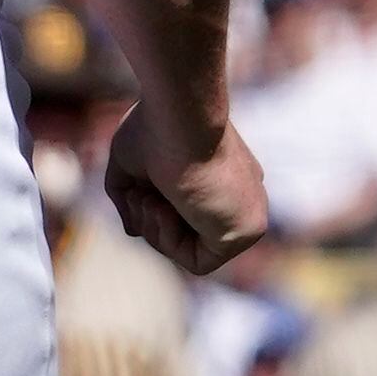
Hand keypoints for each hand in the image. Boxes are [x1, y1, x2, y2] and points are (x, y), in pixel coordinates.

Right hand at [107, 110, 267, 274]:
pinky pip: (199, 262)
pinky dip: (169, 243)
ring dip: (156, 230)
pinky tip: (164, 209)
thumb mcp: (131, 162)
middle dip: (151, 220)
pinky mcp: (246, 231)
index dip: (151, 211)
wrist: (181, 113)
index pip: (188, 212)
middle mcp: (240, 196)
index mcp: (226, 176)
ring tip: (149, 198)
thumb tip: (133, 231)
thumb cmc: (155, 126)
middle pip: (188, 233)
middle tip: (140, 194)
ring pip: (191, 249)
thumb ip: (130, 197)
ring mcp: (246, 214)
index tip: (137, 189)